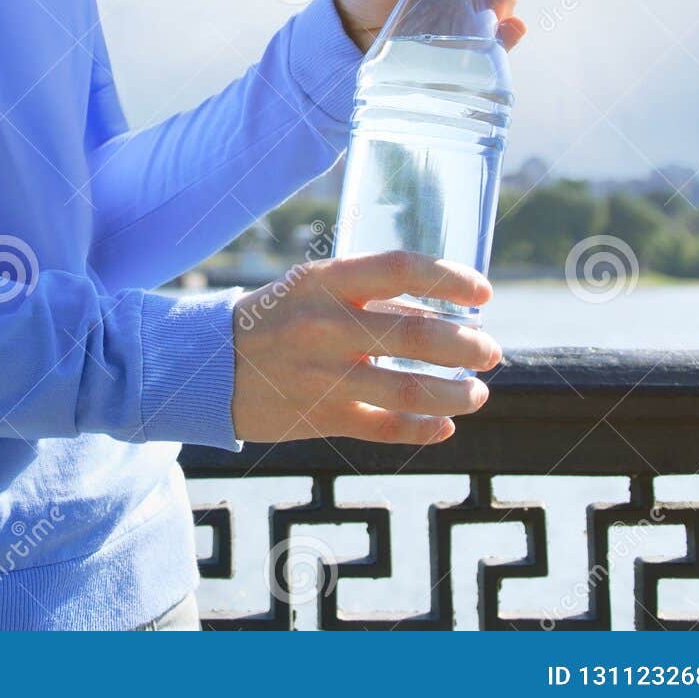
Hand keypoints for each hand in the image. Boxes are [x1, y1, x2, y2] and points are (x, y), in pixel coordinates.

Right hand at [231, 251, 502, 444]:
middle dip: (469, 346)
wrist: (208, 366)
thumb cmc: (274, 319)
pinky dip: (425, 428)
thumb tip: (444, 309)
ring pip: (412, 389)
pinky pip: (388, 428)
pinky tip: (443, 424)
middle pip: (419, 336)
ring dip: (458, 393)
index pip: (402, 269)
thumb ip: (369, 295)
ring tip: (476, 392)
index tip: (484, 293)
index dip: (452, 278)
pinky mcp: (322, 418)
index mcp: (324, 282)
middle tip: (490, 351)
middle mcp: (325, 326)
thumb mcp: (310, 287)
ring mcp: (324, 376)